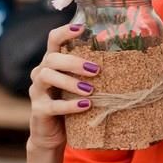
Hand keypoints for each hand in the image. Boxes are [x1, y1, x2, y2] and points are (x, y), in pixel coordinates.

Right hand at [27, 24, 99, 150]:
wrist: (53, 135)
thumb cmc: (71, 104)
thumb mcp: (80, 86)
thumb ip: (91, 73)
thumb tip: (125, 62)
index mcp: (52, 63)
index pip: (53, 40)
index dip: (64, 32)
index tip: (82, 28)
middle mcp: (41, 73)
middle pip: (52, 58)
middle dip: (74, 62)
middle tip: (96, 70)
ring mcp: (37, 91)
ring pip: (47, 77)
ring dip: (71, 82)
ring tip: (91, 90)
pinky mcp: (39, 110)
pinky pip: (52, 105)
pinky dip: (70, 105)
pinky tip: (85, 105)